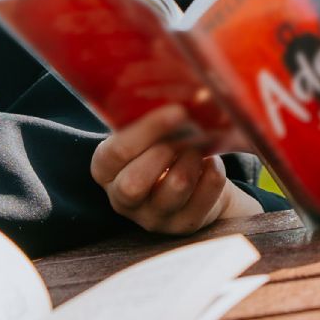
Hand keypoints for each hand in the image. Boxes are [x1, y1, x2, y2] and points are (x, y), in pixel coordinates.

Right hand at [92, 104, 260, 235]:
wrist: (191, 184)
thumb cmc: (162, 149)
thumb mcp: (145, 136)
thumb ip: (148, 119)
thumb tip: (181, 93)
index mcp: (105, 171)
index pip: (115, 153)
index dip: (147, 130)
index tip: (178, 110)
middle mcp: (123, 200)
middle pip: (134, 183)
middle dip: (166, 152)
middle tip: (185, 135)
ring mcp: (153, 218)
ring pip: (175, 187)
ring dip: (192, 159)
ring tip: (198, 148)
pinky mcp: (183, 226)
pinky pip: (204, 197)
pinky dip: (213, 173)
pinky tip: (211, 163)